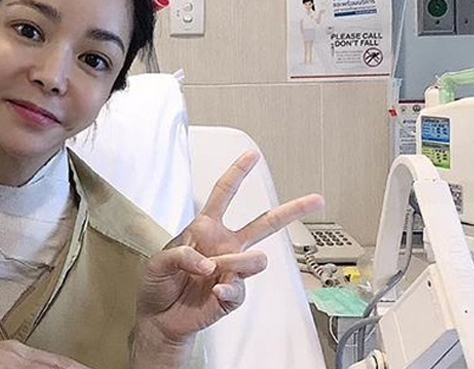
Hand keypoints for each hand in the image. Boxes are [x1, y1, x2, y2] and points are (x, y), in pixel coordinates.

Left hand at [133, 152, 324, 365]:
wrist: (159, 318)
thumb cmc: (157, 285)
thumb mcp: (159, 262)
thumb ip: (181, 255)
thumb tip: (211, 263)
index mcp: (205, 229)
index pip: (223, 195)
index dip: (237, 173)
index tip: (252, 155)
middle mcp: (224, 246)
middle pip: (264, 223)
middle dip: (291, 210)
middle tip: (316, 199)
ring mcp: (232, 270)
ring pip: (257, 259)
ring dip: (235, 263)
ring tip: (211, 272)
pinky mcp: (234, 294)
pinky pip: (241, 288)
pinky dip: (227, 289)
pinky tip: (214, 292)